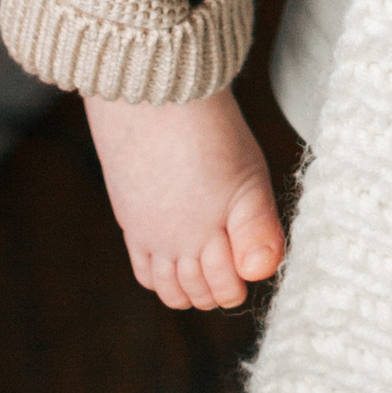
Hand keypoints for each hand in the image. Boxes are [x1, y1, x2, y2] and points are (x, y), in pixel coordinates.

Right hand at [83, 86, 283, 312]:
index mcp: (211, 237)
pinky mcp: (132, 223)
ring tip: (207, 269)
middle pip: (198, 293)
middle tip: (231, 268)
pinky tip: (176, 264)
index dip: (240, 285)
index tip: (248, 266)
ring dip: (190, 289)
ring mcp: (151, 237)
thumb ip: (258, 229)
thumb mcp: (250, 177)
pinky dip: (161, 280)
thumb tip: (259, 273)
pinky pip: (144, 272)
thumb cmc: (212, 133)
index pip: (225, 289)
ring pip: (170, 289)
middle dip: (217, 290)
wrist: (158, 99)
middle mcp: (177, 246)